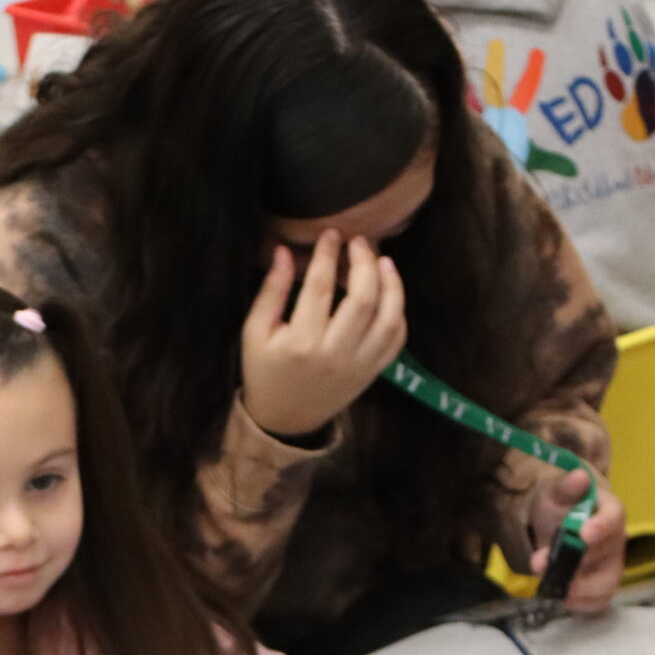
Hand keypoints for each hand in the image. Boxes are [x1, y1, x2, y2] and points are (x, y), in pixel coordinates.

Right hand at [239, 232, 406, 440]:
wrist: (284, 420)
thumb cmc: (264, 372)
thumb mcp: (255, 332)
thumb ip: (270, 291)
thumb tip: (285, 251)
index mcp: (301, 342)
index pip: (320, 287)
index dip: (327, 254)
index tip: (330, 234)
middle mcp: (334, 354)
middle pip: (363, 299)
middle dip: (364, 262)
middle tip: (359, 242)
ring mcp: (358, 366)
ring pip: (389, 319)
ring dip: (392, 285)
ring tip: (383, 261)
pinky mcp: (372, 374)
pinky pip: (396, 341)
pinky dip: (399, 313)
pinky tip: (390, 294)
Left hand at [527, 466, 625, 611]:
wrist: (552, 523)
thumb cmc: (559, 505)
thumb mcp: (554, 492)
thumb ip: (565, 486)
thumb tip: (579, 477)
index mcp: (610, 511)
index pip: (614, 517)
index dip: (602, 527)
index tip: (584, 534)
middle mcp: (616, 539)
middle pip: (607, 553)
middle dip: (576, 560)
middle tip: (541, 562)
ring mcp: (611, 564)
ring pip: (608, 582)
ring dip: (581, 588)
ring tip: (556, 588)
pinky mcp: (601, 585)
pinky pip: (599, 600)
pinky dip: (583, 603)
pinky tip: (563, 598)